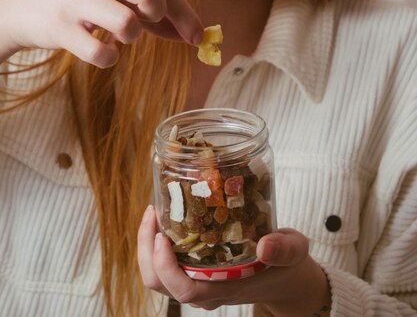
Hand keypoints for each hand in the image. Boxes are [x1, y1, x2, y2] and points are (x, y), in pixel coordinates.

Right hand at [0, 0, 202, 66]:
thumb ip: (150, 6)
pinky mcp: (60, 27)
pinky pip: (102, 53)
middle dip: (160, 15)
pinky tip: (100, 50)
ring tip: (117, 35)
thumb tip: (192, 33)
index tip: (198, 36)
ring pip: (127, 23)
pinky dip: (109, 58)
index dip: (185, 14)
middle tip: (147, 24)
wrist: (23, 7)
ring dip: (131, 38)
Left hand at [137, 205, 330, 315]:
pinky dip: (156, 244)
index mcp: (226, 287)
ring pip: (157, 277)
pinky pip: (165, 265)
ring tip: (154, 212)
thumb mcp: (294, 251)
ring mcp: (199, 282)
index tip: (161, 236)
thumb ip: (284, 249)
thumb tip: (266, 245)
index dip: (166, 268)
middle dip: (146, 250)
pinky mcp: (196, 272)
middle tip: (153, 213)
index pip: (184, 291)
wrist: (287, 277)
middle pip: (160, 284)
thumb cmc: (287, 263)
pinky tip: (165, 218)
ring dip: (147, 247)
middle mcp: (206, 289)